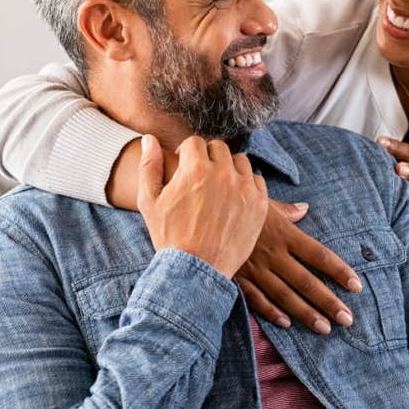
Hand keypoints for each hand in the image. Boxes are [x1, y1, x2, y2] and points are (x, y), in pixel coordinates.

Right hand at [138, 135, 267, 278]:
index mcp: (195, 169)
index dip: (186, 153)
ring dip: (229, 168)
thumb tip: (149, 139)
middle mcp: (222, 173)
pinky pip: (256, 180)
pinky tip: (234, 197)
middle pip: (218, 148)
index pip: (195, 142)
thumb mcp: (149, 201)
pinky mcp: (259, 203)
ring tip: (218, 186)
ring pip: (239, 161)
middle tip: (201, 176)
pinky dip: (246, 184)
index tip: (185, 166)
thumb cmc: (169, 236)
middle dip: (207, 158)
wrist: (196, 270)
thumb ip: (149, 165)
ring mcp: (244, 188)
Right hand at [236, 199, 362, 334]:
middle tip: (347, 319)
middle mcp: (273, 254)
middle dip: (328, 302)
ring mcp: (255, 268)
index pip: (319, 255)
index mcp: (284, 233)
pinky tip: (287, 324)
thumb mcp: (263, 201)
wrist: (202, 211)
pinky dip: (272, 312)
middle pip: (306, 281)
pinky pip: (257, 299)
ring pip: (285, 295)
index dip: (339, 271)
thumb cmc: (236, 203)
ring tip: (325, 328)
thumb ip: (287, 210)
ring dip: (306, 313)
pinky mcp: (238, 277)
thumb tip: (305, 208)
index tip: (356, 286)